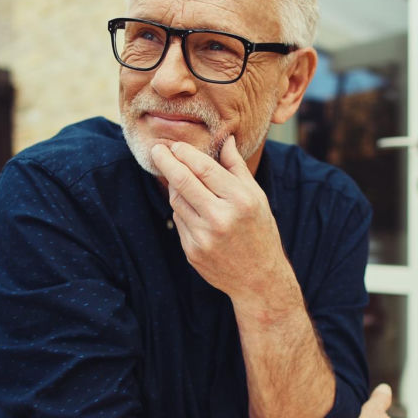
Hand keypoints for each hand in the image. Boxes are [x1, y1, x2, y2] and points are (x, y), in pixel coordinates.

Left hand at [150, 138, 289, 303]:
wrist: (259, 279)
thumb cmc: (260, 232)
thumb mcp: (257, 197)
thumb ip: (237, 168)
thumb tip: (224, 139)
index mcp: (240, 201)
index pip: (203, 168)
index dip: (185, 153)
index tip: (175, 145)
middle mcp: (220, 218)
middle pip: (182, 181)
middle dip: (166, 161)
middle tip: (157, 149)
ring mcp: (204, 237)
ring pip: (176, 201)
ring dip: (174, 186)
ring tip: (179, 179)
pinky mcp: (192, 252)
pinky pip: (178, 221)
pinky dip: (182, 209)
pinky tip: (193, 208)